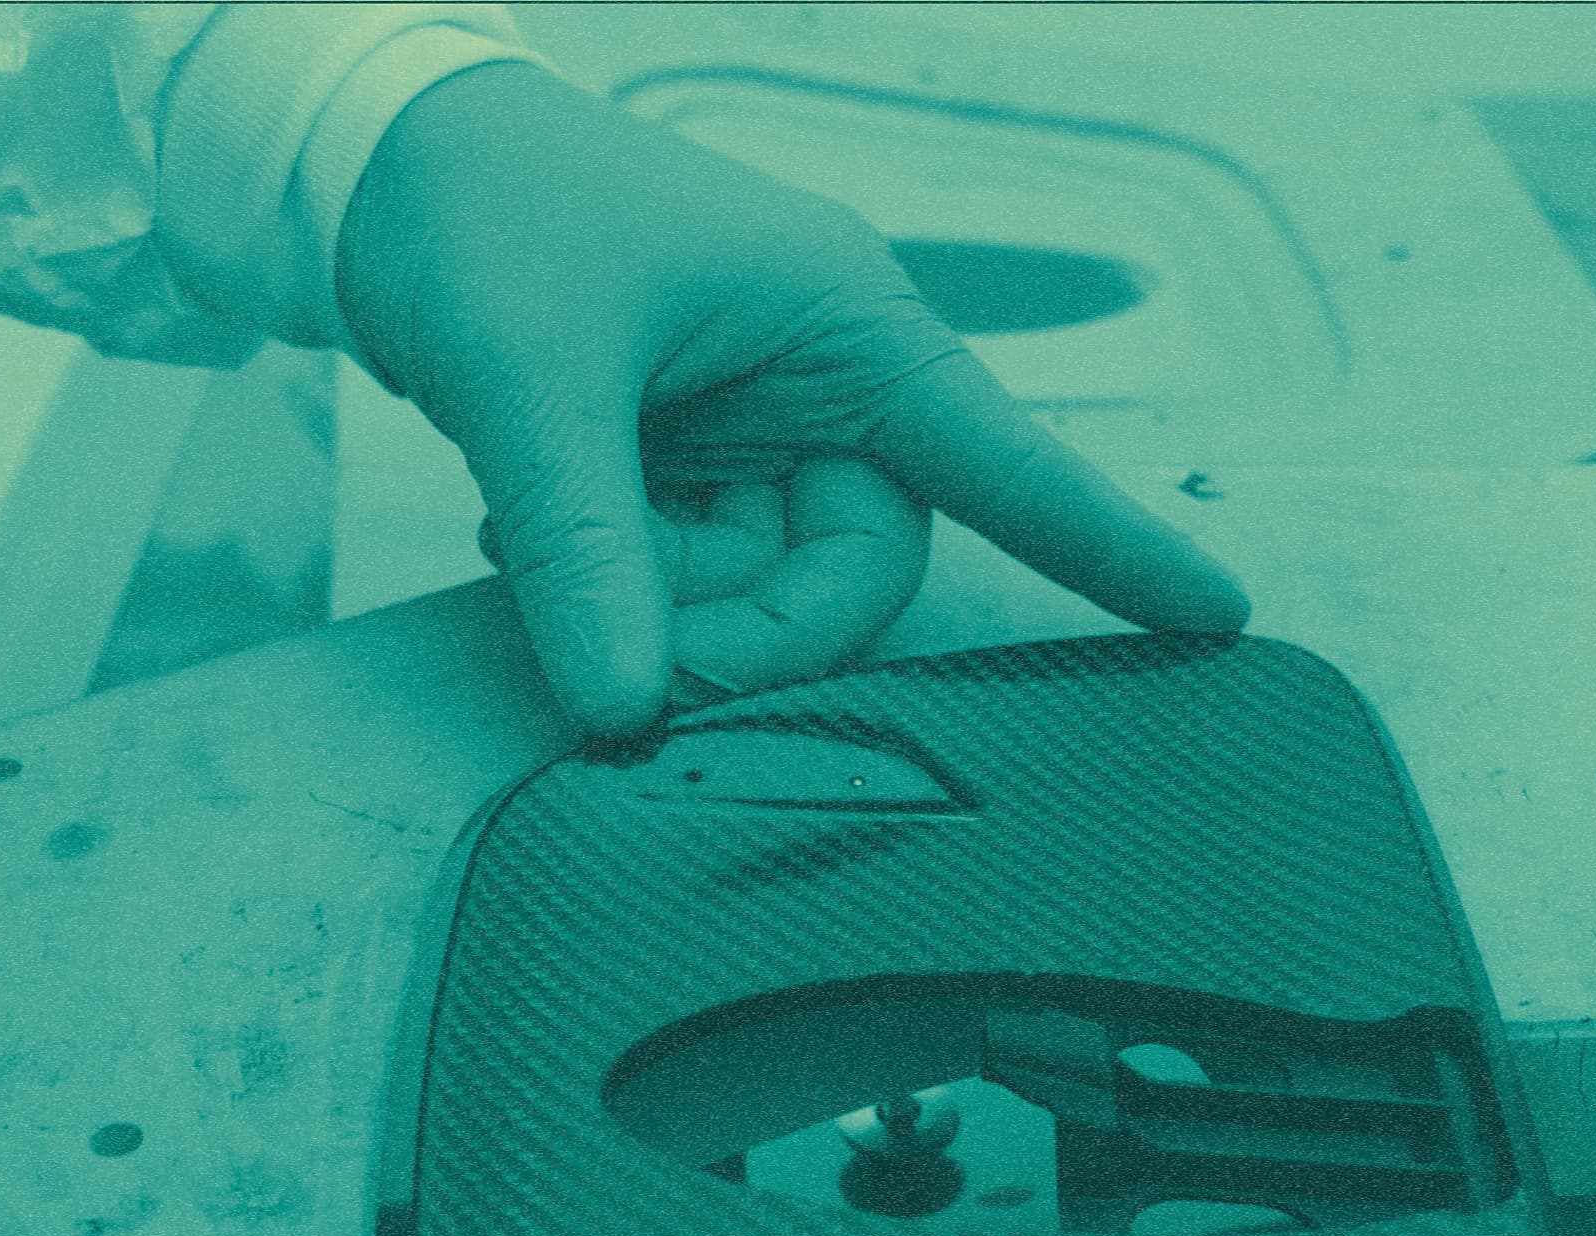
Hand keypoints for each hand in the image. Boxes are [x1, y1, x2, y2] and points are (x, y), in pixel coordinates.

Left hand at [335, 62, 1249, 736]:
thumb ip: (584, 554)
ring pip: (768, 594)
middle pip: (853, 575)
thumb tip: (625, 710)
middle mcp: (821, 379)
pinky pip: (697, 580)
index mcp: (842, 323)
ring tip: (539, 528)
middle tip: (620, 643)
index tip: (1217, 615)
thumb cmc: (486, 210)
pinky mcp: (693, 462)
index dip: (1111, 546)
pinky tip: (537, 523)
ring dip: (660, 603)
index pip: (1003, 458)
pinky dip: (623, 584)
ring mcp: (757, 426)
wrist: (378, 164)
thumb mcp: (531, 380)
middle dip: (742, 628)